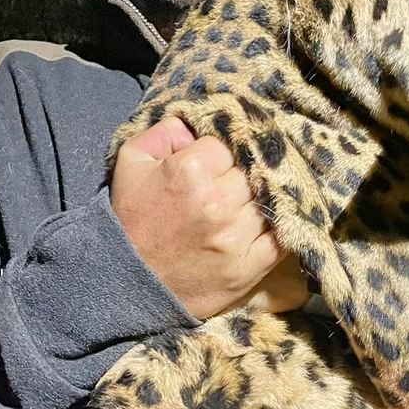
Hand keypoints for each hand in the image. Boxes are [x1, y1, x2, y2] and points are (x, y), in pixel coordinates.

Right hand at [110, 116, 306, 319]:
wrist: (125, 284)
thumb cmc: (130, 220)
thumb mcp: (132, 163)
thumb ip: (165, 132)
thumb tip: (198, 124)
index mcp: (190, 170)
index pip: (230, 143)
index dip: (224, 151)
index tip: (217, 162)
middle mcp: (218, 202)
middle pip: (256, 170)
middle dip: (246, 173)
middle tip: (235, 182)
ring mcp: (237, 236)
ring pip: (272, 200)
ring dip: (264, 199)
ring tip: (249, 202)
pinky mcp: (250, 266)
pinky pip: (284, 238)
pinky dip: (282, 228)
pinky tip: (271, 223)